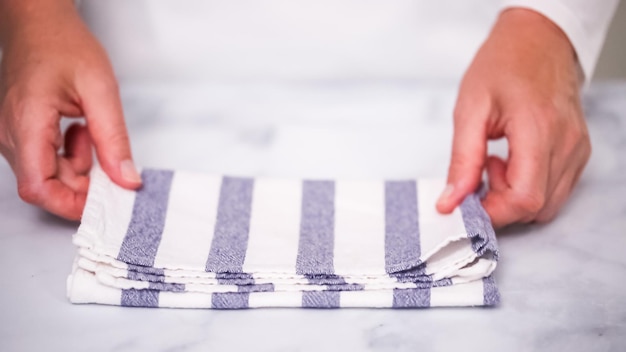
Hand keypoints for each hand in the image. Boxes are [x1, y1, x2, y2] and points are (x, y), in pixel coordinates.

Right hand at [0, 0, 140, 219]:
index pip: (38, 187)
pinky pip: (44, 160)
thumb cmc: (63, 45)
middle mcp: (10, 134)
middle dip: (82, 183)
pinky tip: (79, 131)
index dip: (70, 203)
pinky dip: (69, 155)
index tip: (103, 202)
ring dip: (78, 166)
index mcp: (26, 124)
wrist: (40, 23)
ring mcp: (11, 135)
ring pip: (46, 174)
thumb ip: (114, 139)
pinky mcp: (19, 133)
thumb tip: (126, 179)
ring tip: (90, 133)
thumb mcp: (101, 91)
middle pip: (44, 184)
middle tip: (111, 165)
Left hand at [436, 8, 590, 227]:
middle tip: (480, 174)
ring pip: (548, 205)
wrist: (537, 40)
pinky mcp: (578, 151)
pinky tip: (512, 161)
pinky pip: (556, 190)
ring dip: (514, 196)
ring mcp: (577, 149)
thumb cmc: (502, 65)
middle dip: (500, 204)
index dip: (493, 212)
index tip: (466, 204)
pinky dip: (529, 187)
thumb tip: (451, 202)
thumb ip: (462, 161)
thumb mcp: (470, 109)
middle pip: (537, 208)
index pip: (524, 199)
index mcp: (538, 130)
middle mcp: (566, 144)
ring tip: (495, 163)